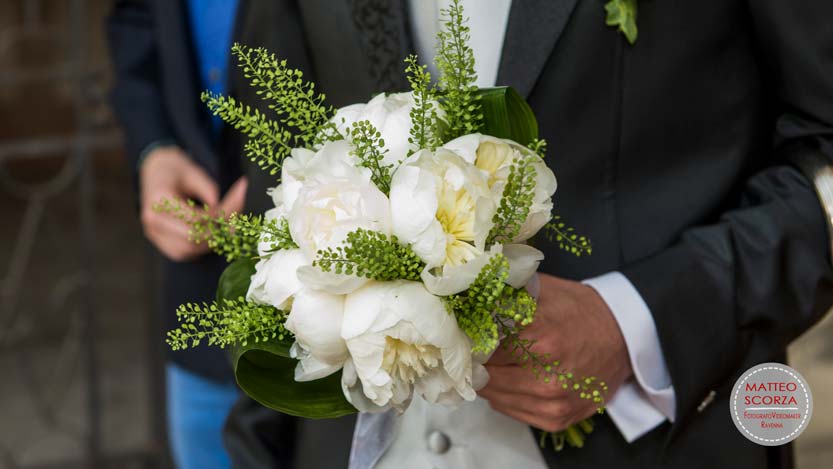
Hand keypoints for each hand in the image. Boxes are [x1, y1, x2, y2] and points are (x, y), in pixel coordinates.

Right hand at [139, 146, 246, 260]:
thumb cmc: (174, 169)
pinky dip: (201, 246)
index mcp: (159, 200)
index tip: (237, 200)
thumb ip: (207, 188)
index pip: (195, 218)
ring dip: (211, 241)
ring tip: (227, 226)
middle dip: (219, 231)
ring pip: (188, 250)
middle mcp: (153, 220)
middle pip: (192, 238)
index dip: (220, 214)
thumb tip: (221, 209)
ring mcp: (154, 233)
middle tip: (237, 219)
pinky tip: (214, 233)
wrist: (154, 171)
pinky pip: (183, 252)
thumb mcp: (192, 170)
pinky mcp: (159, 241)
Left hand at [478, 273, 632, 431]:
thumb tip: (465, 298)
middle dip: (476, 360)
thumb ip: (503, 294)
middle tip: (474, 347)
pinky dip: (504, 395)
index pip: (481, 347)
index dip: (469, 338)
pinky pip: (510, 410)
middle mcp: (547, 377)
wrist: (624, 336)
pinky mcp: (557, 418)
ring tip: (494, 361)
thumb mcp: (543, 290)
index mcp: (541, 339)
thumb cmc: (581, 310)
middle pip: (484, 374)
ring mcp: (553, 402)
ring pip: (493, 396)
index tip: (463, 333)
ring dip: (488, 379)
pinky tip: (511, 377)